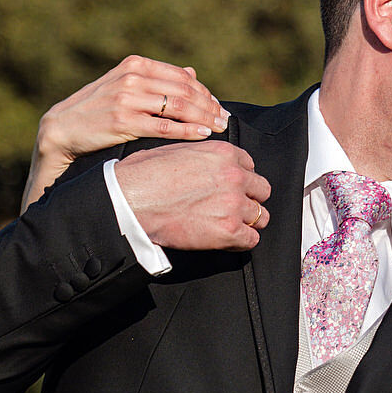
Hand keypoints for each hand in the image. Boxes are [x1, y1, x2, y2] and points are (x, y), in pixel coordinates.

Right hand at [24, 56, 229, 210]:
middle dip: (209, 106)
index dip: (205, 92)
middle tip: (225, 120)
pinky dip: (188, 131)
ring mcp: (127, 98)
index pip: (182, 76)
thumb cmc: (97, 109)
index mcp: (135, 64)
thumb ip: (157, 79)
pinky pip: (165, 126)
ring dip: (204, 118)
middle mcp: (132, 77)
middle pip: (185, 90)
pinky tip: (202, 136)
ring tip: (219, 128)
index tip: (218, 107)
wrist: (62, 129)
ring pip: (178, 107)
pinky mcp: (123, 122)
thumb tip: (193, 72)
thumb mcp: (124, 86)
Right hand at [113, 141, 271, 251]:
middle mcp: (235, 176)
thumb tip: (207, 165)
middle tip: (230, 208)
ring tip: (226, 225)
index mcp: (224, 153)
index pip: (250, 166)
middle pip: (261, 190)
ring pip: (260, 216)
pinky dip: (241, 242)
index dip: (240, 179)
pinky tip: (226, 240)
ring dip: (246, 222)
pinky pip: (251, 240)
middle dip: (248, 199)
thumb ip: (204, 156)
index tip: (229, 188)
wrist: (130, 201)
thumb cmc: (143, 175)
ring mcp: (234, 203)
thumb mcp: (177, 150)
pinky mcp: (229, 230)